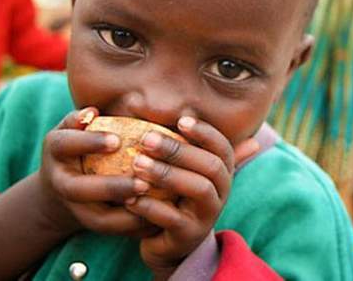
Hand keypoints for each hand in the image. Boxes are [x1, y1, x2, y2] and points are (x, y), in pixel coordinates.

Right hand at [37, 108, 157, 237]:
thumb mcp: (73, 128)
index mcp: (56, 151)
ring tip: (153, 203)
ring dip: (126, 215)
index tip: (117, 140)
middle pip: (79, 190)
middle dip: (111, 187)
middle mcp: (60, 182)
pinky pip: (113, 230)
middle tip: (142, 183)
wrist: (61, 189)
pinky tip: (158, 216)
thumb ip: (81, 119)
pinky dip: (135, 225)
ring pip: (97, 219)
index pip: (66, 144)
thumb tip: (93, 112)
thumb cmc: (78, 146)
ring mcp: (73, 208)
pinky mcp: (89, 225)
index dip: (89, 143)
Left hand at [125, 117, 248, 277]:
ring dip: (166, 174)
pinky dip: (151, 207)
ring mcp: (208, 215)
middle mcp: (221, 191)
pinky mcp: (189, 235)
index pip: (222, 146)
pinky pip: (173, 219)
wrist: (172, 244)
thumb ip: (184, 144)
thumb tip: (180, 109)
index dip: (205, 132)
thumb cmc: (174, 195)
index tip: (181, 120)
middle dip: (179, 150)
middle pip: (209, 165)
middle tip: (146, 139)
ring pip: (197, 189)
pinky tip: (129, 198)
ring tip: (136, 164)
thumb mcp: (183, 170)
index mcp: (221, 171)